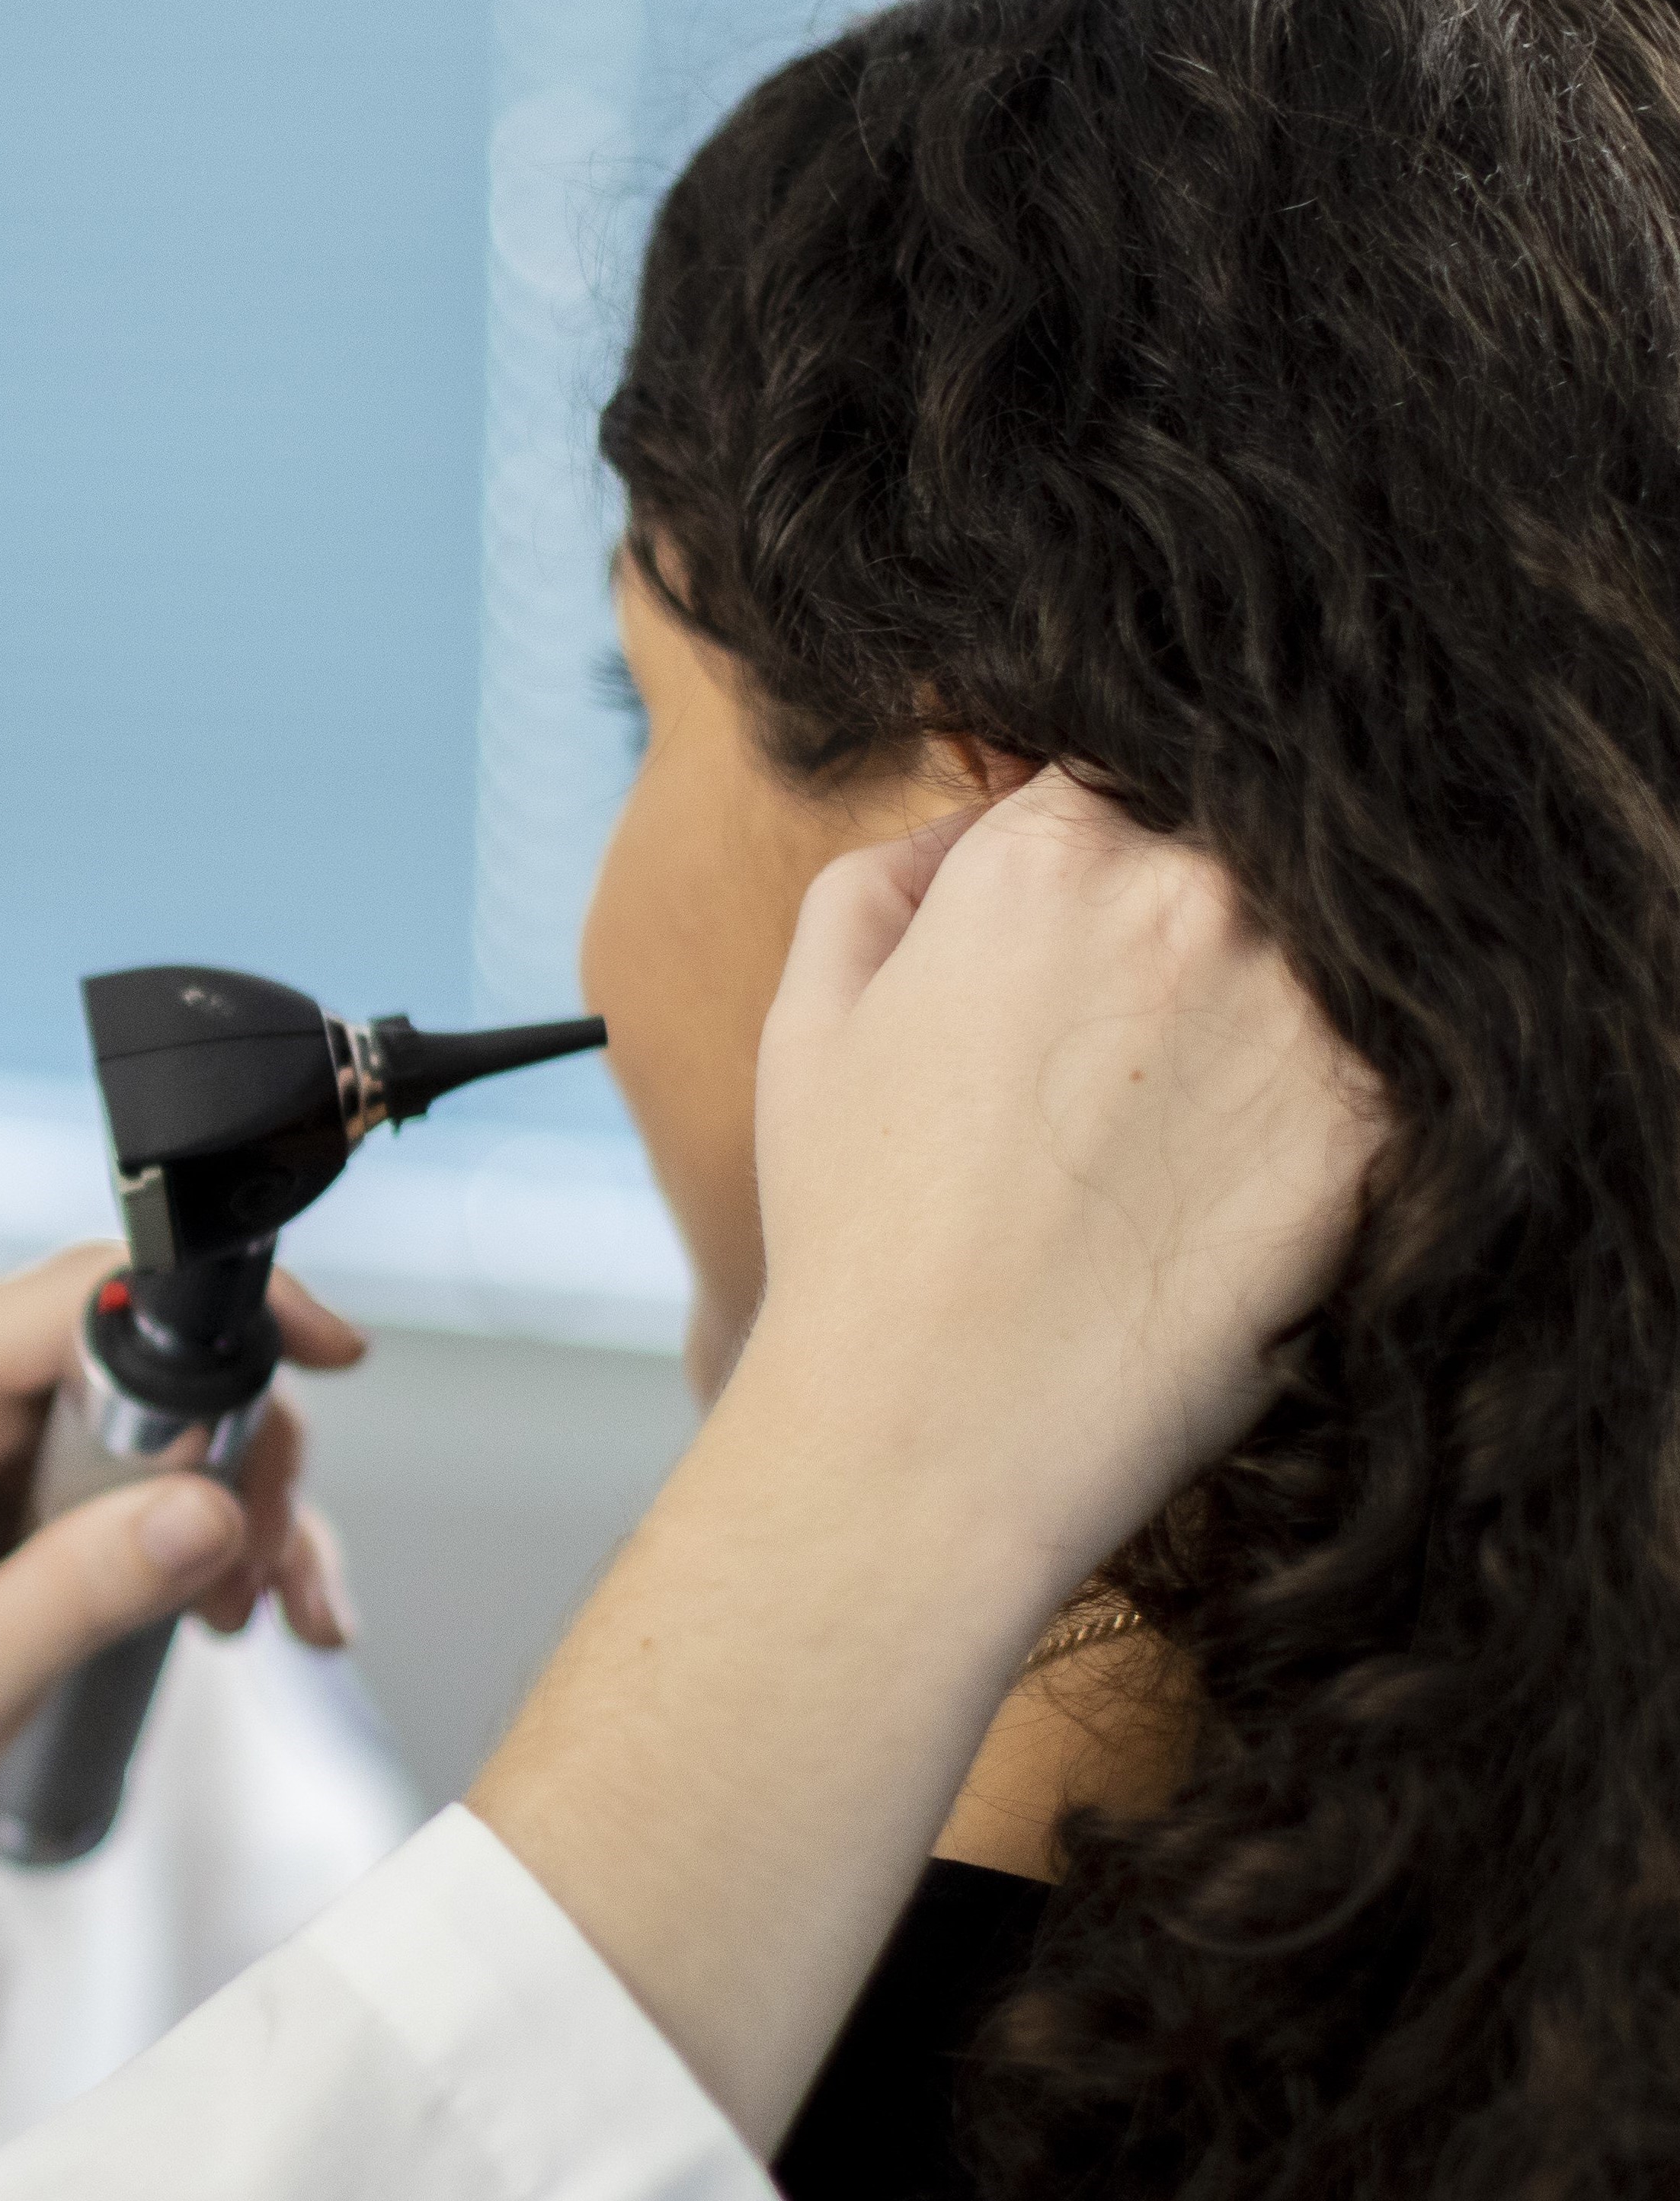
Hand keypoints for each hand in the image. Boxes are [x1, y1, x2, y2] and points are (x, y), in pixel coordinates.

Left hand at [0, 1244, 361, 1949]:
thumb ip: (77, 1594)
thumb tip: (209, 1507)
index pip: (71, 1297)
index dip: (207, 1309)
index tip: (330, 1356)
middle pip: (133, 1344)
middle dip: (234, 1452)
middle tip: (266, 1571)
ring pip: (151, 1406)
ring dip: (231, 1504)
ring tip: (258, 1615)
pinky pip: (126, 1459)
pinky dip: (195, 1527)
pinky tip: (243, 1610)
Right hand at [734, 769, 1380, 1583]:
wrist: (945, 1421)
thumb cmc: (864, 1230)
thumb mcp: (811, 1019)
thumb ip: (888, 876)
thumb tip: (979, 828)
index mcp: (1046, 855)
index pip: (1122, 779)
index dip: (1100, 851)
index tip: (1083, 939)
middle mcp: (1189, 897)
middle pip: (1236, 848)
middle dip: (1193, 922)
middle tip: (1134, 1042)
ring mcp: (1300, 1004)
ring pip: (1328, 944)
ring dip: (1275, 1001)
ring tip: (1189, 1115)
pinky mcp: (1376, 1117)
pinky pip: (1389, 1057)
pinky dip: (1336, 1093)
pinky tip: (1244, 1170)